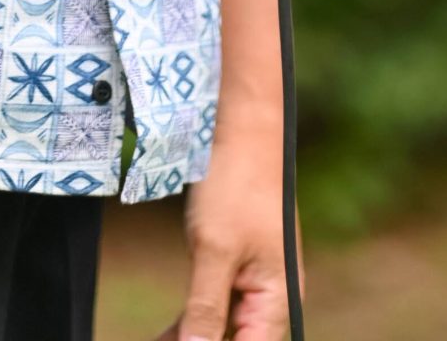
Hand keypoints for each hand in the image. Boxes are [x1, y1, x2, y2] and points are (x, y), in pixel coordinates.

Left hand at [156, 128, 295, 339]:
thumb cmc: (237, 181)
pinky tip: (166, 334)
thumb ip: (205, 309)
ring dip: (192, 338)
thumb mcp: (215, 249)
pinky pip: (218, 306)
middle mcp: (273, 298)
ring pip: (224, 329)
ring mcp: (256, 282)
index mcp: (280, 301)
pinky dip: (193, 320)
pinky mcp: (238, 266)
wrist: (244, 126)